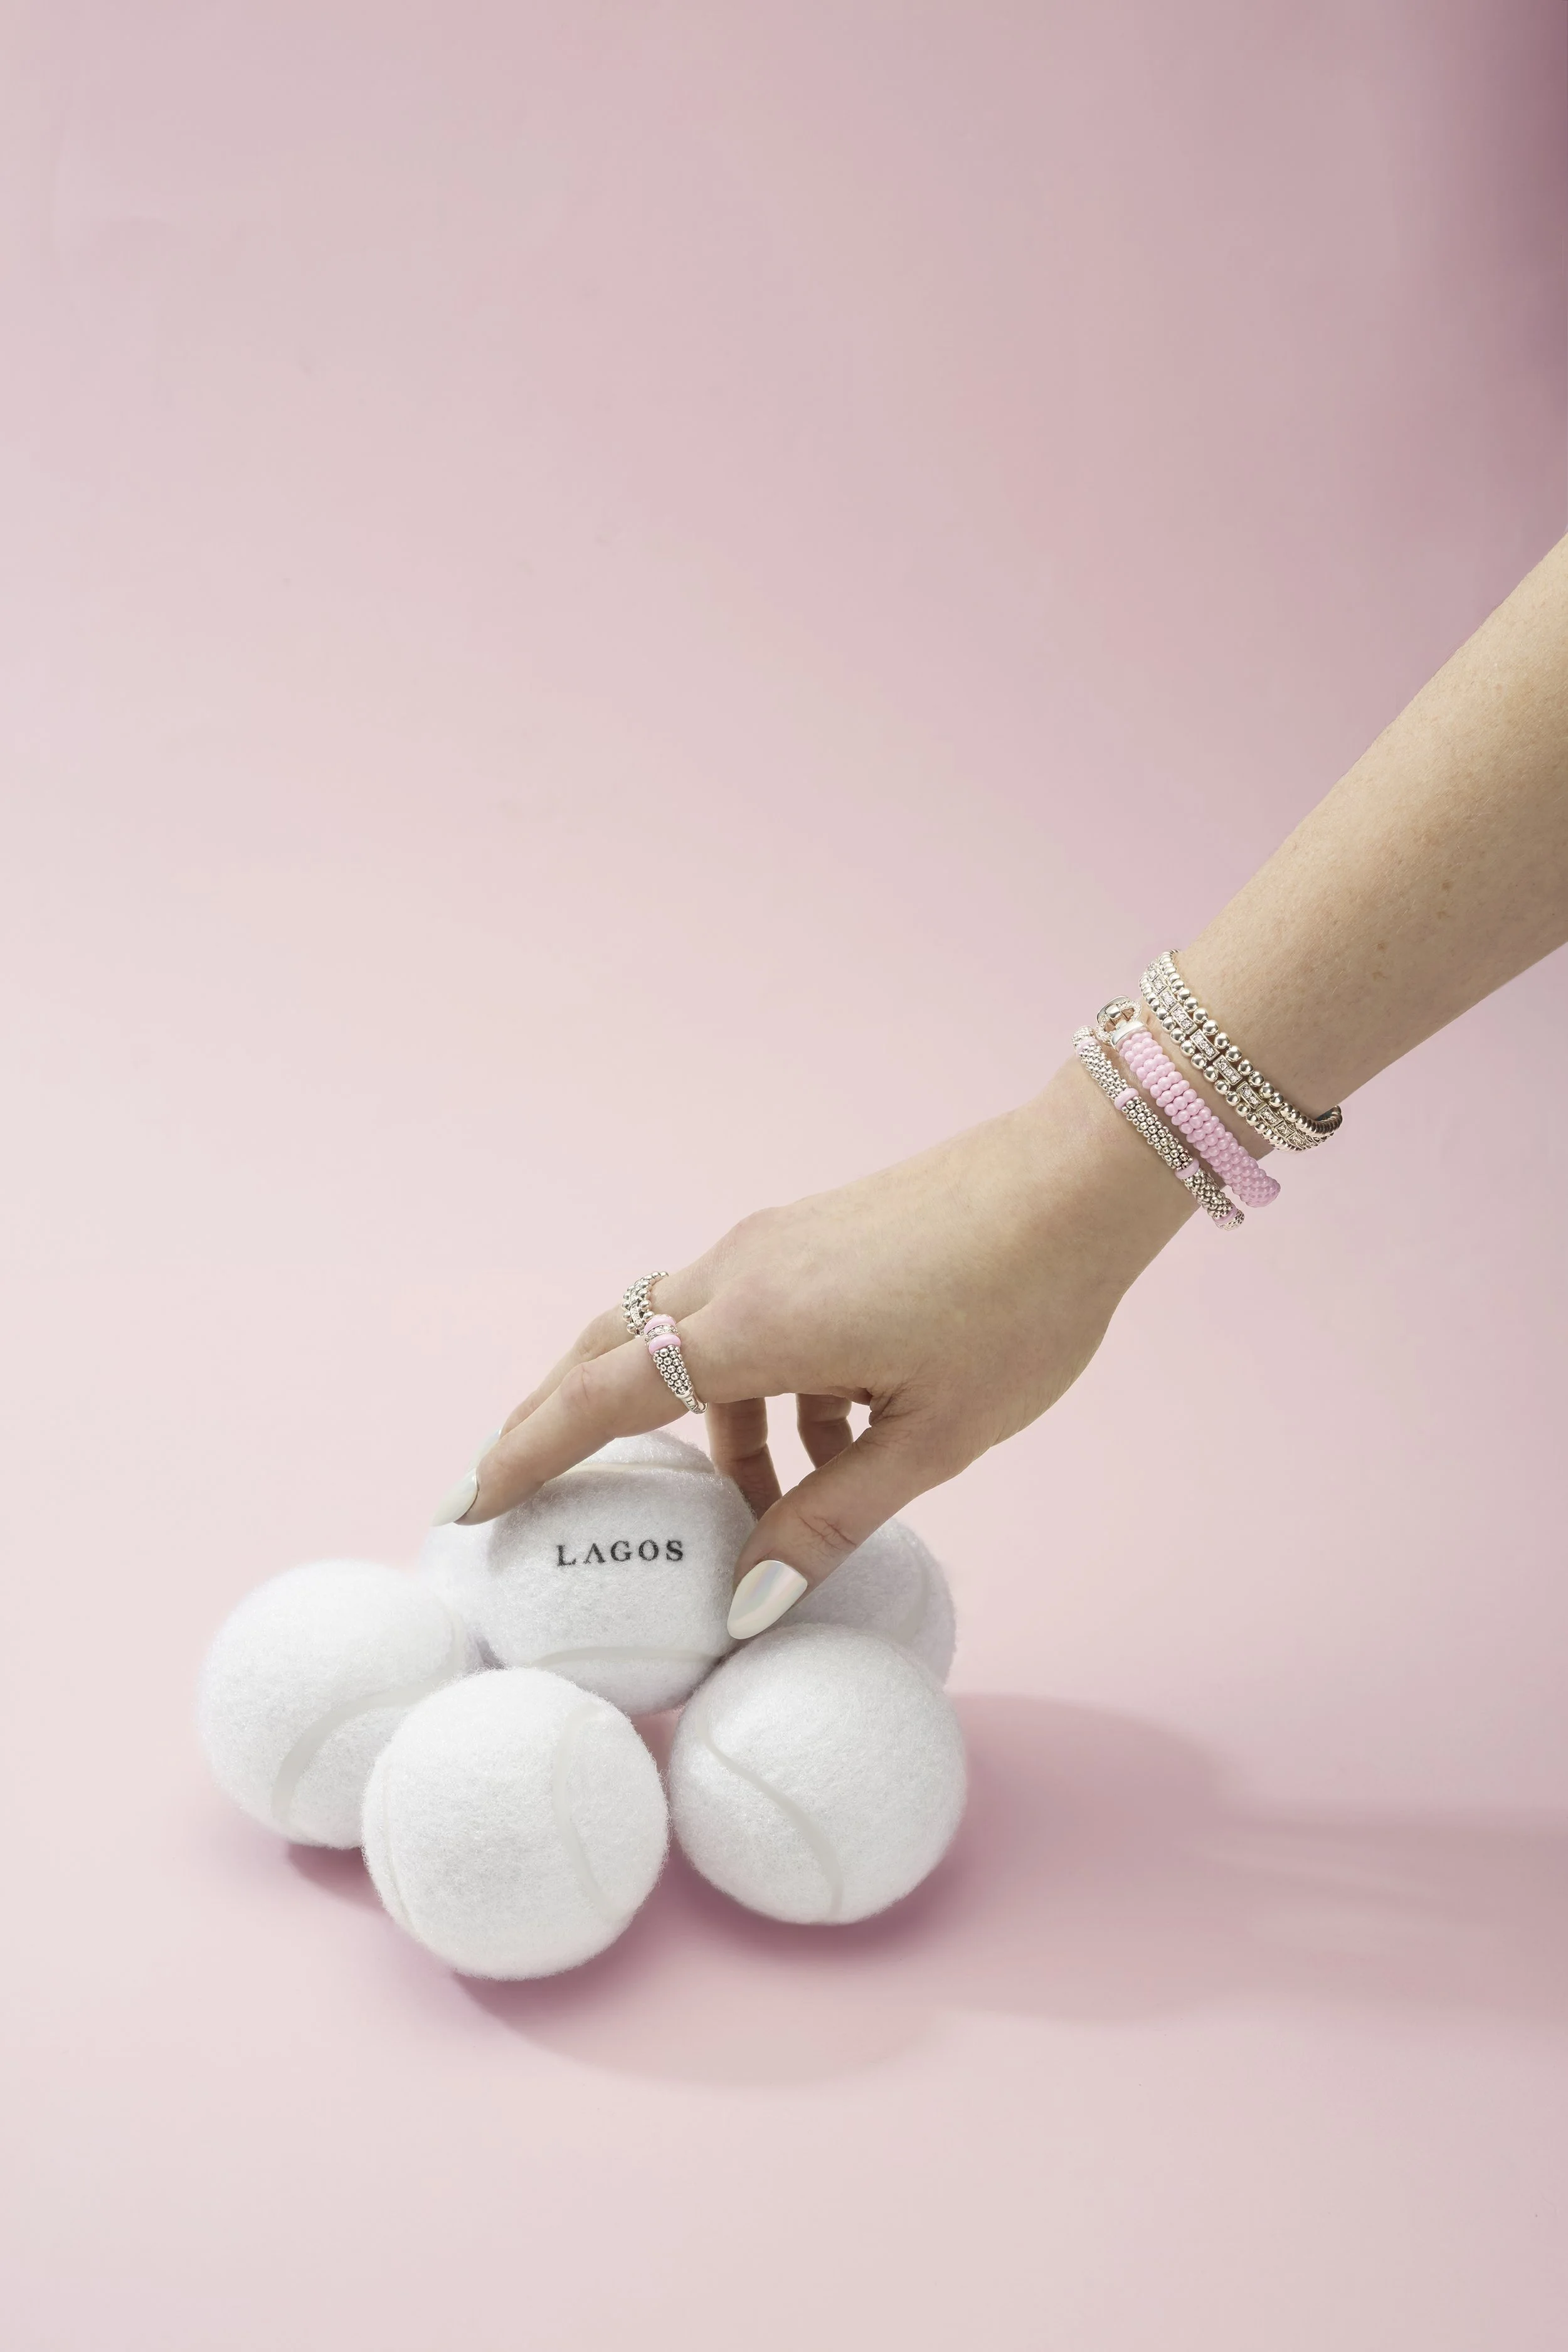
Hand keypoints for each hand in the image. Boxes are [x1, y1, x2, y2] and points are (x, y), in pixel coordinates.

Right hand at [449, 1062, 1190, 1632]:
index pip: (599, 1399)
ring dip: (698, 1428)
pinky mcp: (806, 1240)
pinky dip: (754, 1391)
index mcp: (753, 1326)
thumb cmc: (1020, 1308)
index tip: (467, 1506)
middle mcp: (738, 1276)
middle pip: (609, 1356)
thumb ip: (831, 1520)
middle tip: (523, 1496)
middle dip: (560, 1428)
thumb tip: (748, 1601)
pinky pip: (743, 1322)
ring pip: (681, 1341)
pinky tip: (829, 1442)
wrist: (1078, 1183)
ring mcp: (770, 1248)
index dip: (525, 1456)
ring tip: (756, 1511)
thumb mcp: (932, 1440)